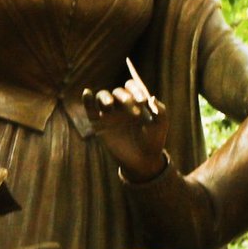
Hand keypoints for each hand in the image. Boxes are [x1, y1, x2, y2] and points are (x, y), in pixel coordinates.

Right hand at [84, 65, 173, 182]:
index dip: (136, 90)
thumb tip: (152, 98)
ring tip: (109, 105)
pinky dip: (87, 100)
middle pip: (118, 92)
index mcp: (135, 101)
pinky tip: (87, 93)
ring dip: (105, 97)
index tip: (142, 101)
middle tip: (133, 112)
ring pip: (103, 97)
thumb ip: (160, 111)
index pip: (132, 87)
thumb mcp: (160, 125)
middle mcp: (121, 105)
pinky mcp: (98, 124)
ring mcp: (109, 114)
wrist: (142, 161)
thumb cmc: (153, 141)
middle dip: (124, 98)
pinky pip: (90, 109)